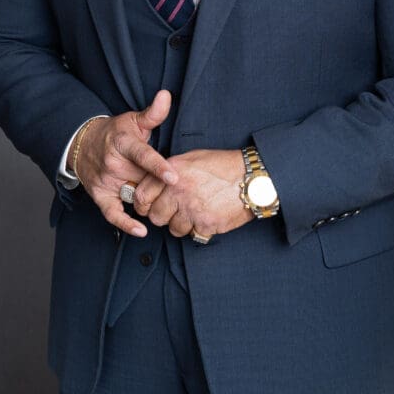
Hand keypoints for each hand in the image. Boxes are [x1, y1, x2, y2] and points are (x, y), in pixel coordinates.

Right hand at [70, 90, 177, 237]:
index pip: (143, 155)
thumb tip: (167, 95)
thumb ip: (153, 113)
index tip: (174, 177)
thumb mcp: (134, 120)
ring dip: (150, 203)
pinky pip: (112, 214)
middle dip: (160, 187)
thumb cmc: (116, 133)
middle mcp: (113, 163)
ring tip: (169, 209)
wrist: (84, 144)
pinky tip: (142, 231)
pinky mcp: (100, 195)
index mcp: (123, 143)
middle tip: (181, 194)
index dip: (158, 167)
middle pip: (142, 180)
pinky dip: (126, 224)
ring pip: (133, 196)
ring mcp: (106, 181)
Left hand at [132, 149, 252, 239]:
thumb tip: (154, 184)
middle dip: (163, 216)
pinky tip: (208, 215)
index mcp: (172, 173)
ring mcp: (192, 209)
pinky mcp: (205, 224)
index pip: (141, 196)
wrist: (252, 178)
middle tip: (175, 211)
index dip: (143, 205)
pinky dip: (199, 229)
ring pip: (174, 229)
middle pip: (156, 216)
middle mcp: (179, 191)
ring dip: (182, 224)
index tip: (148, 207)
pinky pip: (193, 235)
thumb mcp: (192, 158)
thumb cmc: (223, 166)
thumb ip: (170, 172)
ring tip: (195, 212)